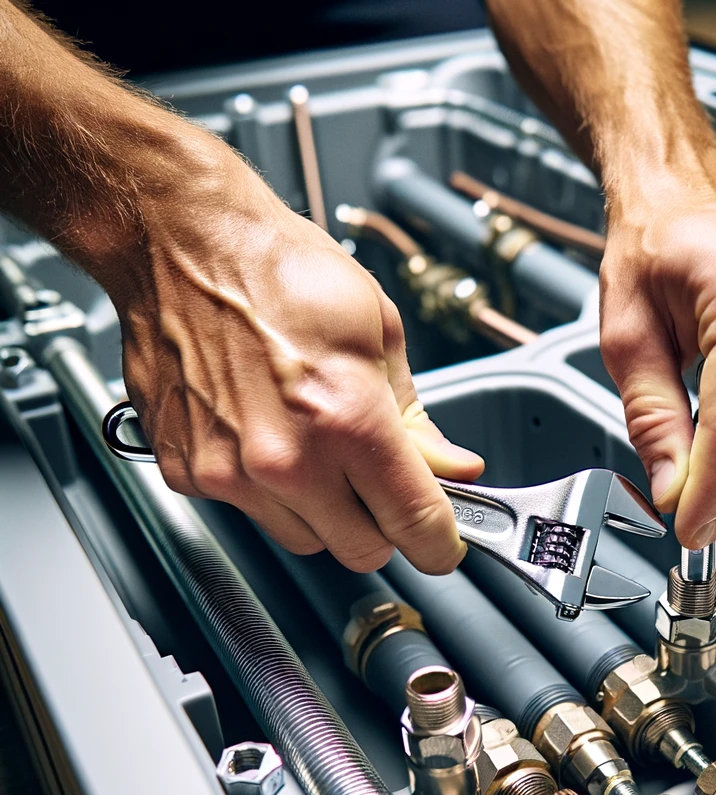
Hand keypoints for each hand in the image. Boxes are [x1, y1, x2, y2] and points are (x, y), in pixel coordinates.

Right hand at [98, 142, 482, 572]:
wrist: (182, 242)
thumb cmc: (277, 270)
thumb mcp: (379, 333)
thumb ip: (418, 420)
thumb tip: (451, 468)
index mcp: (347, 420)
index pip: (415, 524)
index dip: (440, 542)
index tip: (443, 543)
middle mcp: (285, 459)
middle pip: (362, 550)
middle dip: (383, 525)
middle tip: (381, 481)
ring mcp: (230, 472)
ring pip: (304, 539)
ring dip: (325, 512)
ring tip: (315, 444)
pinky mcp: (188, 473)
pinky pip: (249, 512)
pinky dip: (269, 491)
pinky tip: (268, 436)